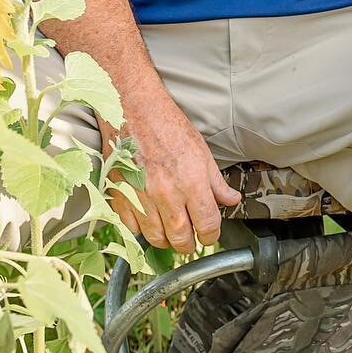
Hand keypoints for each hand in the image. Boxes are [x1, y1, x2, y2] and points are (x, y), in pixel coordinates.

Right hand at [103, 94, 240, 250]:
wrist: (134, 110)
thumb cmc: (168, 126)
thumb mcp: (202, 151)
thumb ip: (216, 183)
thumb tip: (231, 201)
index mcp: (192, 182)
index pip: (207, 225)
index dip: (211, 235)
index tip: (209, 234)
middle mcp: (167, 193)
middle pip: (181, 239)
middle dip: (189, 243)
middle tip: (190, 236)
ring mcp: (141, 197)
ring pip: (156, 238)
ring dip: (166, 240)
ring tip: (170, 230)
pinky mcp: (120, 196)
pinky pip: (132, 228)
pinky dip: (141, 229)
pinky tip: (148, 218)